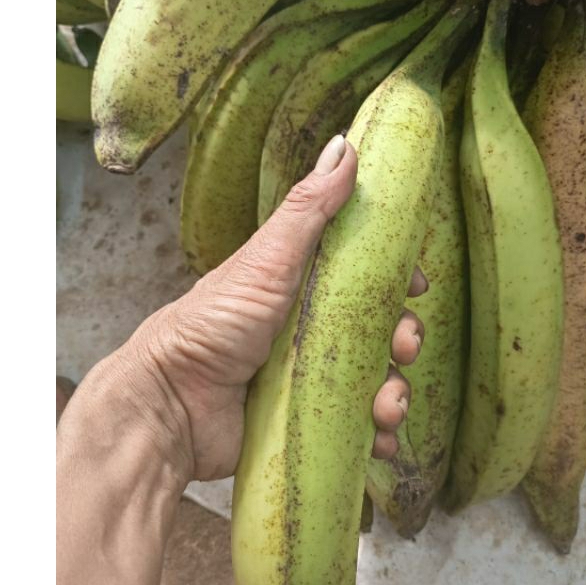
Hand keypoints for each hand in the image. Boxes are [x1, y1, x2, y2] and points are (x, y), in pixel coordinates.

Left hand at [64, 134, 426, 482]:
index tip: (416, 286)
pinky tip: (379, 438)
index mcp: (302, 285)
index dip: (396, 281)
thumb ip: (307, 210)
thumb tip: (344, 146)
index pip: (365, 275)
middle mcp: (311, 330)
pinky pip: (356, 426)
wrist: (169, 406)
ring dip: (396, 394)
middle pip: (380, 330)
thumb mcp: (265, 261)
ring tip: (388, 408)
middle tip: (403, 349)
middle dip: (403, 340)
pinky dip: (377, 434)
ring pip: (376, 382)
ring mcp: (310, 378)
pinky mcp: (307, 422)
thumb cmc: (208, 324)